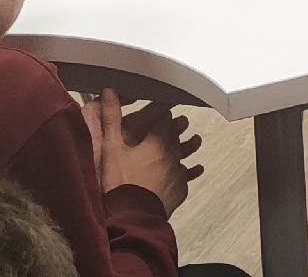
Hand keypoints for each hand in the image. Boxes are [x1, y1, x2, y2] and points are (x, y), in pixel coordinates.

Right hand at [89, 89, 199, 211]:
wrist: (132, 215)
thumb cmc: (119, 180)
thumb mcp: (110, 148)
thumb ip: (111, 119)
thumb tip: (110, 91)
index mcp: (156, 141)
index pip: (163, 120)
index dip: (163, 113)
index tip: (165, 109)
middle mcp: (171, 155)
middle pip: (176, 137)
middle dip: (176, 128)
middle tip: (183, 121)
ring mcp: (177, 174)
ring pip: (185, 156)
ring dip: (190, 146)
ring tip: (197, 140)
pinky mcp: (179, 191)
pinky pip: (186, 177)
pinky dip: (189, 171)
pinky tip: (196, 170)